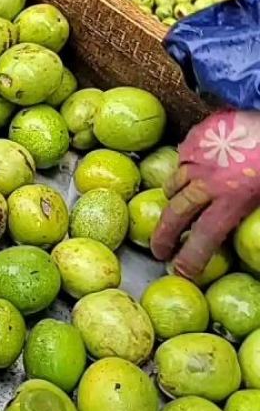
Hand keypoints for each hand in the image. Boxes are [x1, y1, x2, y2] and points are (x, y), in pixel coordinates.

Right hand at [151, 109, 259, 278]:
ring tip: (174, 208)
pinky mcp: (195, 138)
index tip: (180, 272)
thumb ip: (251, 210)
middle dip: (164, 237)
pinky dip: (183, 171)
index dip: (190, 260)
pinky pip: (181, 160)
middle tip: (159, 251)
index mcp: (231, 199)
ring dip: (172, 201)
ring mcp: (197, 158)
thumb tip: (243, 230)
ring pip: (173, 185)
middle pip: (176, 215)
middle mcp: (207, 182)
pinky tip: (192, 173)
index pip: (204, 239)